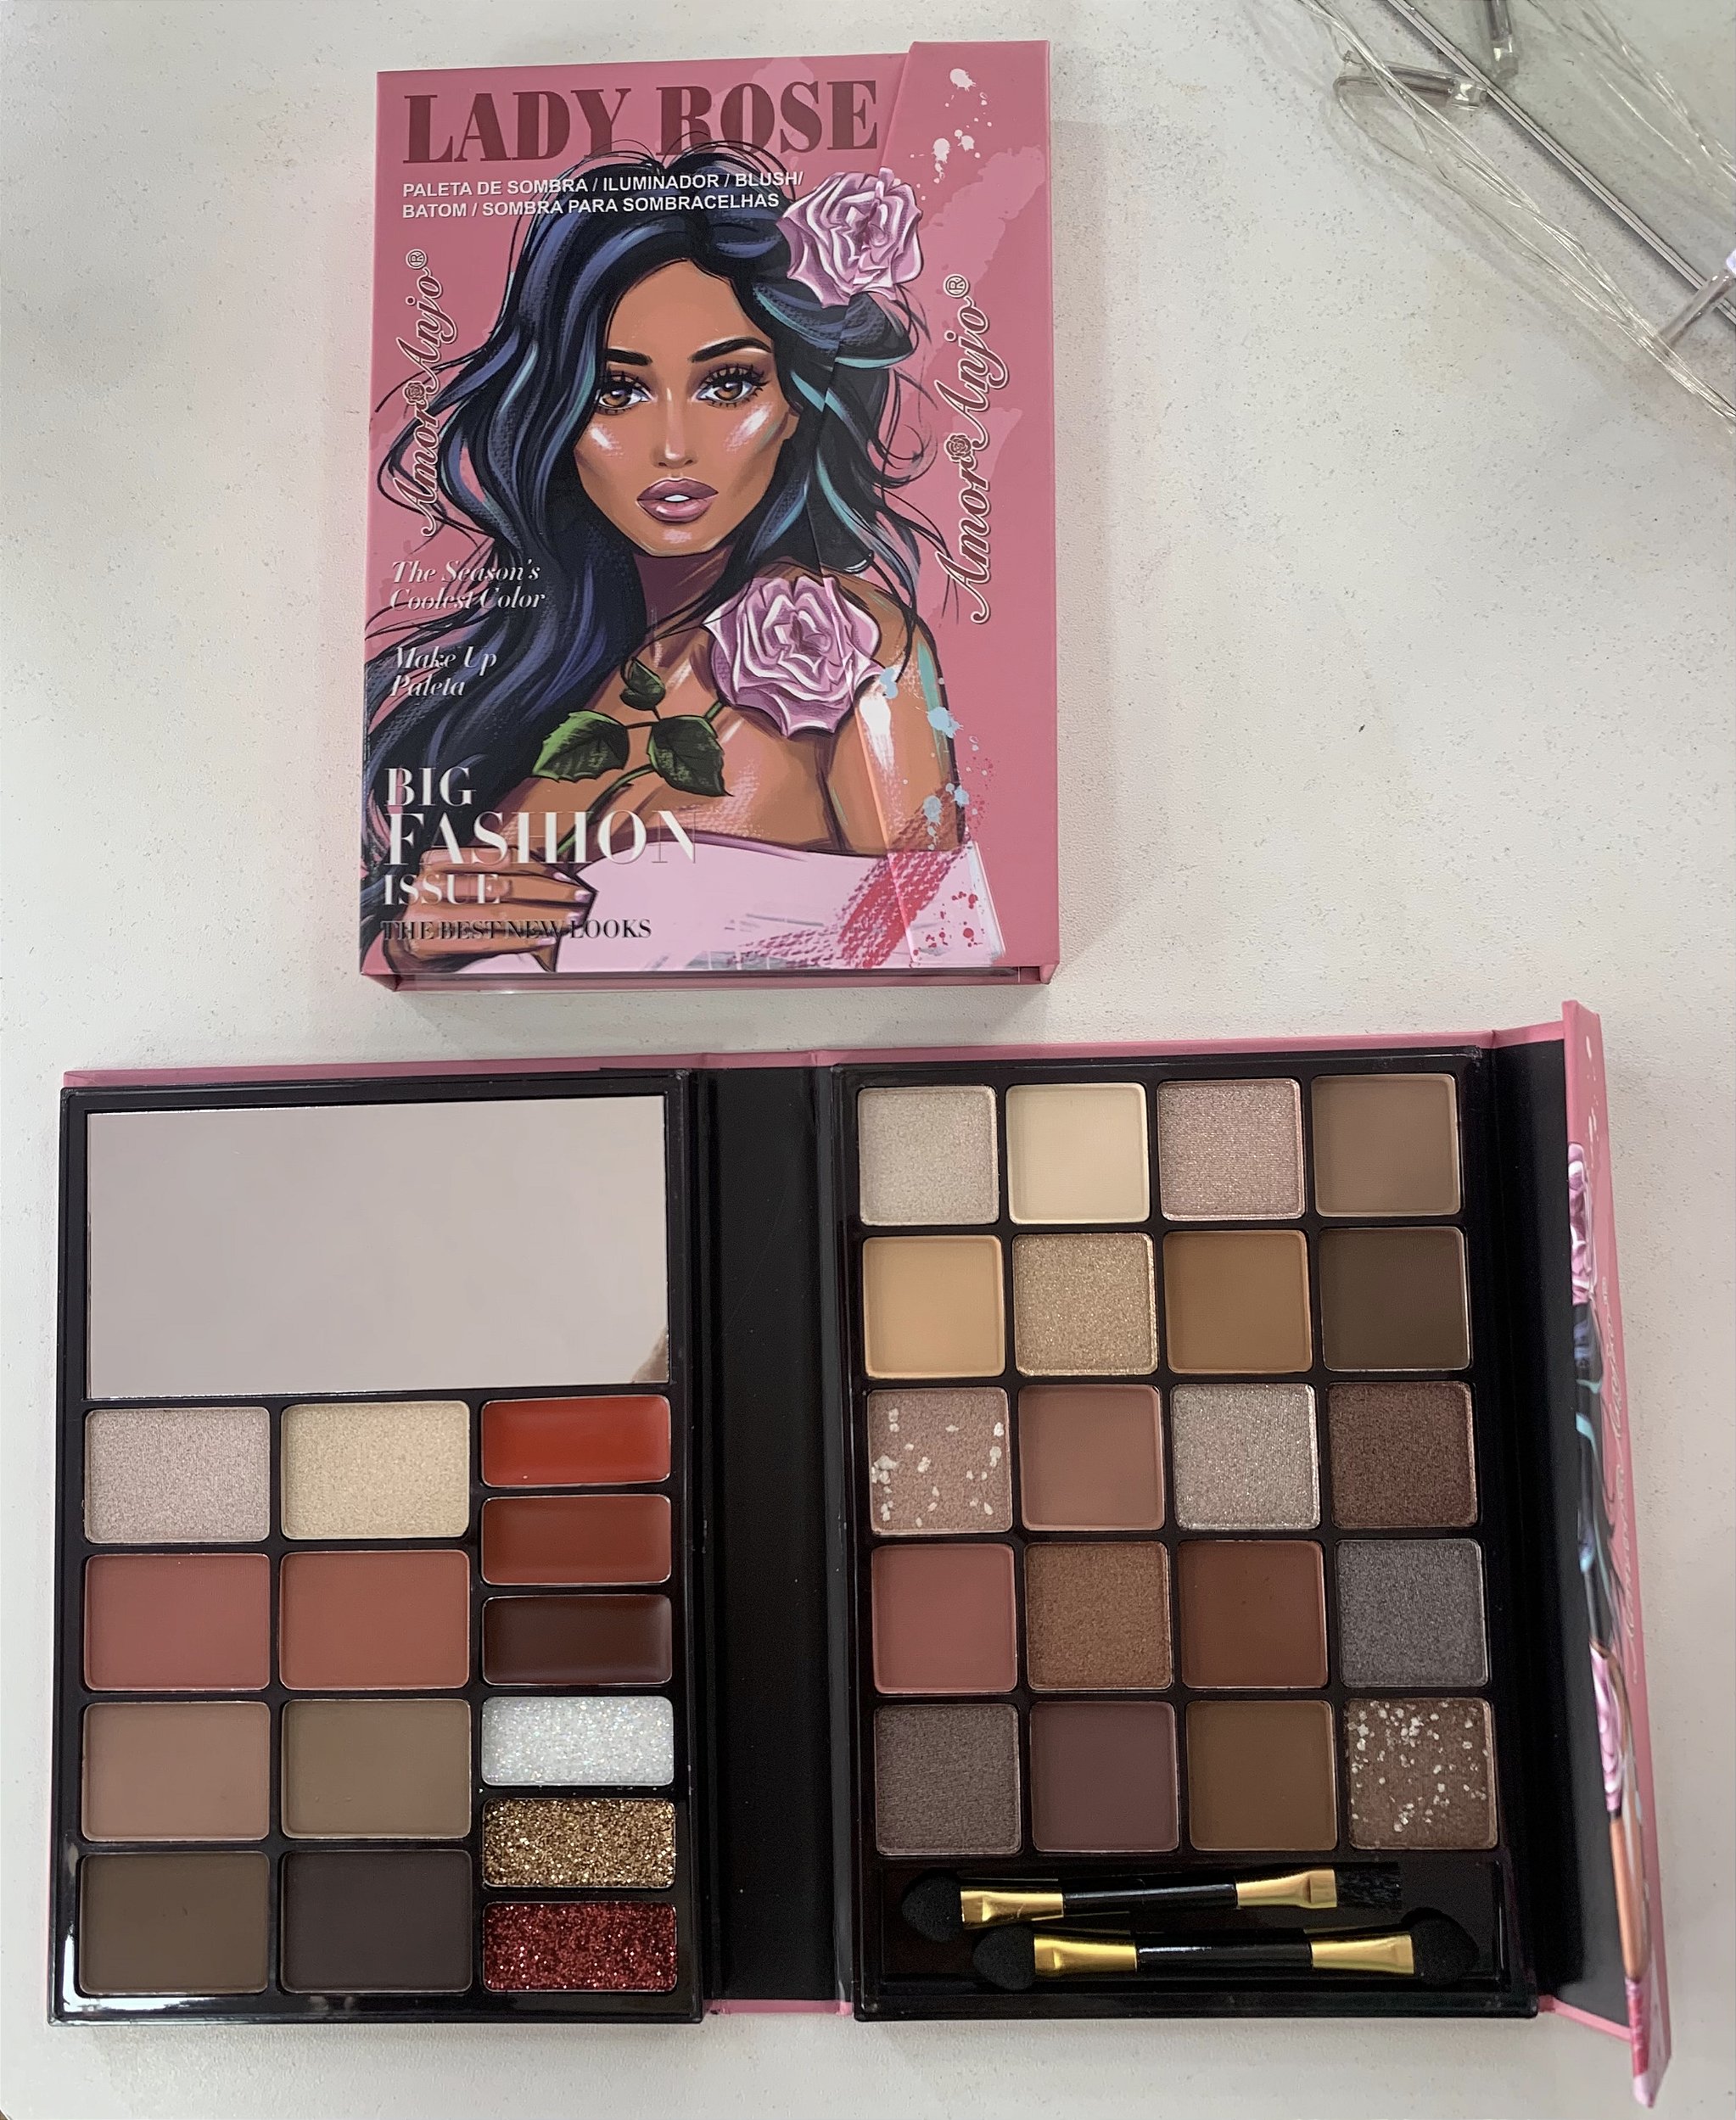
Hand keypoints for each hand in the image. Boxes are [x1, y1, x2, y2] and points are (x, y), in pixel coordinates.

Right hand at [386, 849, 592, 966]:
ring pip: (499, 912)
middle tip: (578, 897)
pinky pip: (488, 939)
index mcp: (438, 858)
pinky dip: (521, 937)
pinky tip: (544, 936)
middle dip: (548, 892)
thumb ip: (488, 875)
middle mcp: (432, 881)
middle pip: (503, 884)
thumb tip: (546, 874)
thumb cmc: (436, 909)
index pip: (496, 859)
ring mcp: (430, 911)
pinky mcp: (434, 940)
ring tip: (569, 917)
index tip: (565, 875)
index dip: (536, 867)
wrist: (400, 941)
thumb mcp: (455, 882)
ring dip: (541, 915)